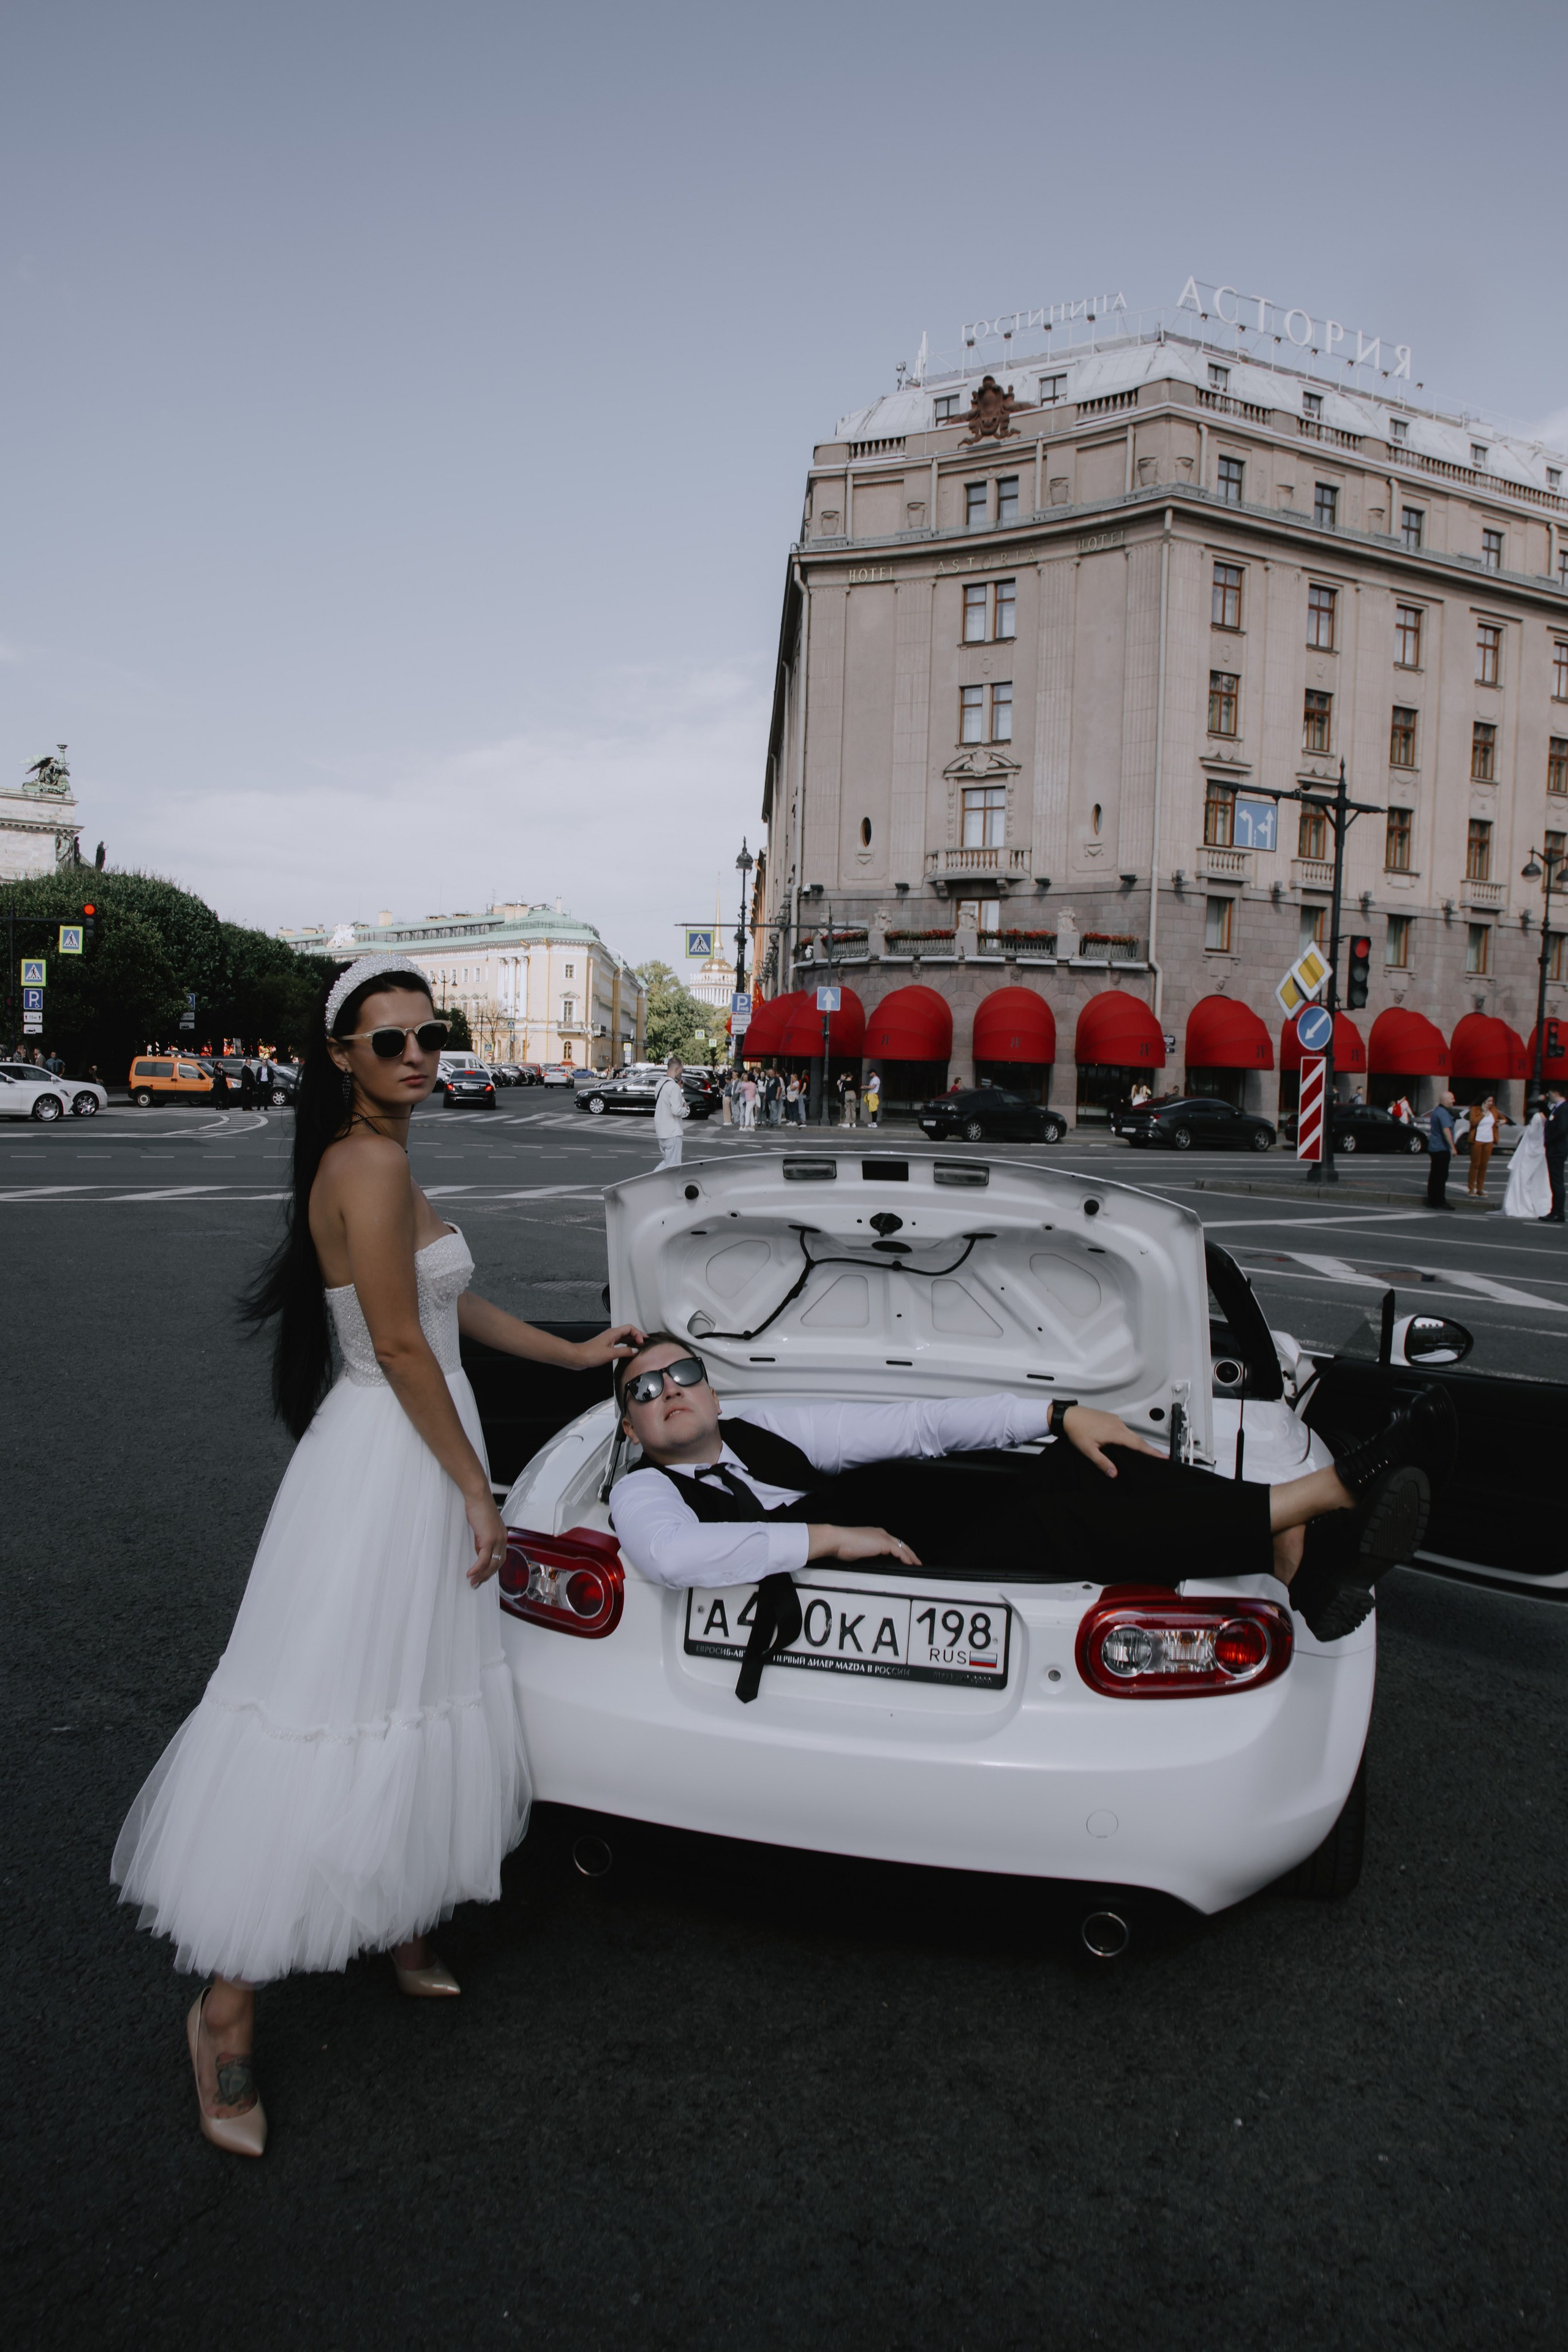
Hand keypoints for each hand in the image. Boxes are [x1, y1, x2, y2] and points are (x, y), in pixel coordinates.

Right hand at [466, 1492, 509, 1587]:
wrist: (478, 1496)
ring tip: (473, 1582)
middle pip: (497, 1564)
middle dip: (487, 1576)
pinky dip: (477, 1568)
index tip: (483, 1576)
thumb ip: (482, 1539)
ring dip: (481, 1575)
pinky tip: (470, 1574)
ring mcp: (497, 1539)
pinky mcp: (489, 1539)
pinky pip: (483, 1559)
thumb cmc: (478, 1507)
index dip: (492, 1569)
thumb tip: (478, 1551)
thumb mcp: (482, 1527)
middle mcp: (502, 1539)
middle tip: (477, 1583)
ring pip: (491, 1564)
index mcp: (502, 1535)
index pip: (500, 1558)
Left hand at [571, 1322, 646, 1368]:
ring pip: (624, 1337)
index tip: (642, 1342)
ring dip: (632, 1340)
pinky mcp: (606, 1346)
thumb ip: (624, 1352)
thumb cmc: (590, 1353)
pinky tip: (628, 1350)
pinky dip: (626, 1345)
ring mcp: (609, 1340)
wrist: (578, 1357)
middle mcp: (611, 1334)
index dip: (638, 1333)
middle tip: (644, 1342)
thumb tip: (635, 1351)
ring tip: (639, 1346)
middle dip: (637, 1336)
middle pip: (628, 1331)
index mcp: (613, 1333)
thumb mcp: (610, 1354)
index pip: (630, 1328)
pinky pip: (619, 1343)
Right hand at [807, 1524, 922, 1566]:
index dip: (900, 1549)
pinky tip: (910, 1564)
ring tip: (916, 1564)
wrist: (837, 1540)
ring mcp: (882, 1537)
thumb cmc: (842, 1545)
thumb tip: (870, 1561)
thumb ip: (866, 1553)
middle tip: (916, 1561)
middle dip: (909, 1552)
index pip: (891, 1542)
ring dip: (911, 1556)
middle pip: (900, 1543)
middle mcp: (880, 1533)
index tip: (904, 1557)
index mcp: (874, 1533)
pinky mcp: (883, 1543)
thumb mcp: (857, 1550)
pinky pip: (899, 1552)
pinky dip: (906, 1558)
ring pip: (902, 1547)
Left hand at [1060, 1406, 1163, 1477]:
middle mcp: (1118, 1424)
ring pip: (1131, 1433)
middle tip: (1160, 1456)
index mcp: (1115, 1432)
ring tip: (1147, 1451)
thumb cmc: (1076, 1430)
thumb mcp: (1088, 1450)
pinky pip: (1124, 1429)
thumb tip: (1114, 1473)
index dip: (1151, 1451)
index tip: (1163, 1456)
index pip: (1138, 1444)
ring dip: (1139, 1442)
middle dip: (1149, 1448)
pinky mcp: (1111, 1418)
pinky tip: (1128, 1442)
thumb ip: (1102, 1462)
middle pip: (1138, 1438)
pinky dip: (1130, 1436)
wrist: (1068, 1416)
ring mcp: (1115, 1420)